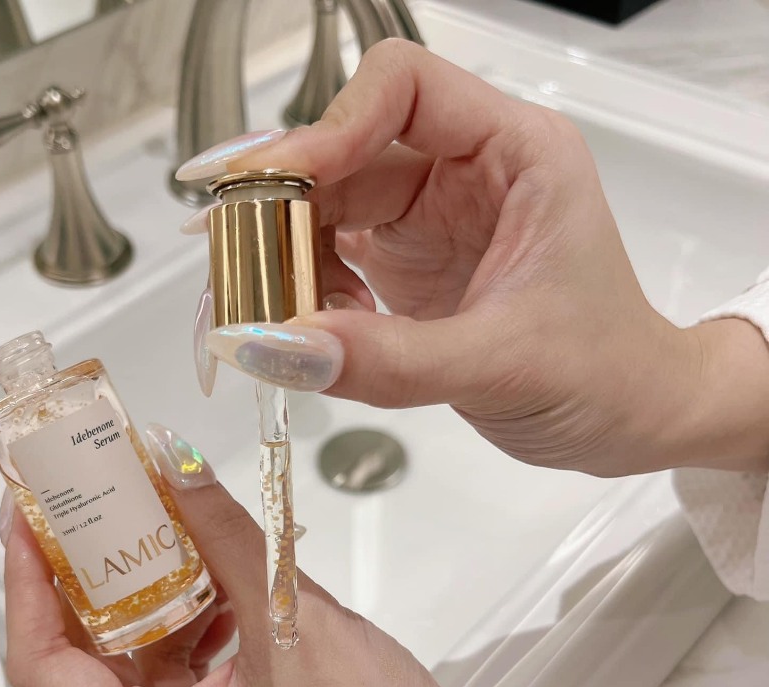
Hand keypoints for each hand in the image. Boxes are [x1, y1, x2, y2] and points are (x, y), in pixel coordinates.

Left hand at [2, 425, 474, 686]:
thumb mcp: (293, 619)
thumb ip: (225, 534)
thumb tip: (172, 457)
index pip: (43, 666)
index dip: (26, 585)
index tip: (28, 516)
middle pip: (87, 658)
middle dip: (83, 576)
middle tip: (89, 502)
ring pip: (137, 661)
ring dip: (142, 594)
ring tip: (154, 523)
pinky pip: (181, 672)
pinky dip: (188, 620)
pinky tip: (218, 575)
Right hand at [178, 42, 768, 475]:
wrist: (625, 420)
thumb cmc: (603, 374)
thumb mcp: (499, 364)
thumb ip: (388, 359)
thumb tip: (275, 348)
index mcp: (512, 152)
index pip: (400, 89)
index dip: (328, 128)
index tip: (271, 190)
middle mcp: (462, 172)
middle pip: (343, 152)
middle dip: (286, 209)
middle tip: (240, 272)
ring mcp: (429, 220)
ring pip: (326, 208)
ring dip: (287, 258)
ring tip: (280, 318)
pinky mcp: (406, 267)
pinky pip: (331, 259)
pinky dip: (306, 293)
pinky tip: (315, 333)